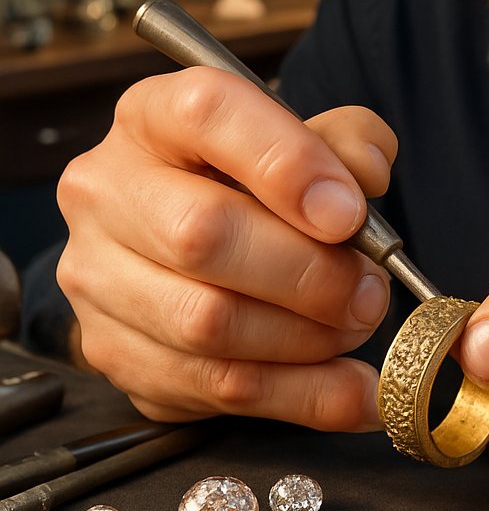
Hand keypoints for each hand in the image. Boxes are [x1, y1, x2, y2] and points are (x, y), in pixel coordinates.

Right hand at [57, 67, 397, 428]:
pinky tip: (353, 389)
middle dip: (308, 273)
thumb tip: (365, 176)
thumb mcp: (315, 140)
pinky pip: (212, 388)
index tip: (349, 214)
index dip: (286, 164)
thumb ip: (350, 142)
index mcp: (156, 116)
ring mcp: (97, 276)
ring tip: (358, 326)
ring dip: (305, 338)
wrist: (202, 242)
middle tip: (370, 291)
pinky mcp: (112, 351)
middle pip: (201, 234)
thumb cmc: (264, 182)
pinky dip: (300, 396)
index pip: (208, 114)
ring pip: (204, 323)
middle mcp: (108, 188)